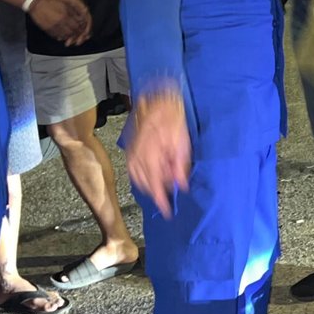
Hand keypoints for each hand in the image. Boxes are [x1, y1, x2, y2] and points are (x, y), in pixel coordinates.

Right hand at [29, 0, 91, 45]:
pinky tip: (63, 35)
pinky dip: (61, 37)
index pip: (77, 25)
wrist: (36, 4)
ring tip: (71, 34)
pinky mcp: (47, 29)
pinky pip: (57, 36)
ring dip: (69, 36)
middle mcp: (60, 22)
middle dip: (77, 33)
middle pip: (72, 31)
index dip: (81, 28)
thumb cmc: (50, 2)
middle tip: (78, 33)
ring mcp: (54, 26)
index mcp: (65, 14)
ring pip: (65, 35)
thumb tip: (81, 18)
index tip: (82, 28)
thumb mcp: (64, 4)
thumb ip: (73, 11)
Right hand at [127, 92, 191, 216]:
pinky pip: (133, 170)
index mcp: (151, 156)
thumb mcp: (183, 143)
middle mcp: (138, 157)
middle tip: (167, 201)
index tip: (167, 213)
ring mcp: (132, 153)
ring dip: (150, 187)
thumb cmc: (173, 119)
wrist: (158, 100)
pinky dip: (142, 178)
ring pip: (138, 179)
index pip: (155, 186)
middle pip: (146, 184)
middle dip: (157, 194)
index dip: (161, 201)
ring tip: (161, 190)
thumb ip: (180, 166)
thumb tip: (181, 186)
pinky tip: (151, 179)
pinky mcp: (130, 149)